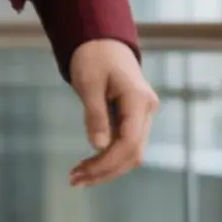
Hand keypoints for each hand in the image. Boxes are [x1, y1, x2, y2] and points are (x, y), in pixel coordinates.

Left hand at [68, 39, 158, 186]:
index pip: (129, 142)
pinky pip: (125, 145)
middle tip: (74, 180)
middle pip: (133, 153)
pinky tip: (88, 166)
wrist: (103, 42)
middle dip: (105, 170)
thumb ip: (95, 115)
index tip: (83, 172)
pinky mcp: (135, 119)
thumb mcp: (88, 83)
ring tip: (77, 177)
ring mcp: (143, 115)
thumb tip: (99, 147)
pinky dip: (108, 158)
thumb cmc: (94, 56)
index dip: (108, 162)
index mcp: (138, 99)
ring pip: (131, 153)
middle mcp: (147, 110)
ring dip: (106, 168)